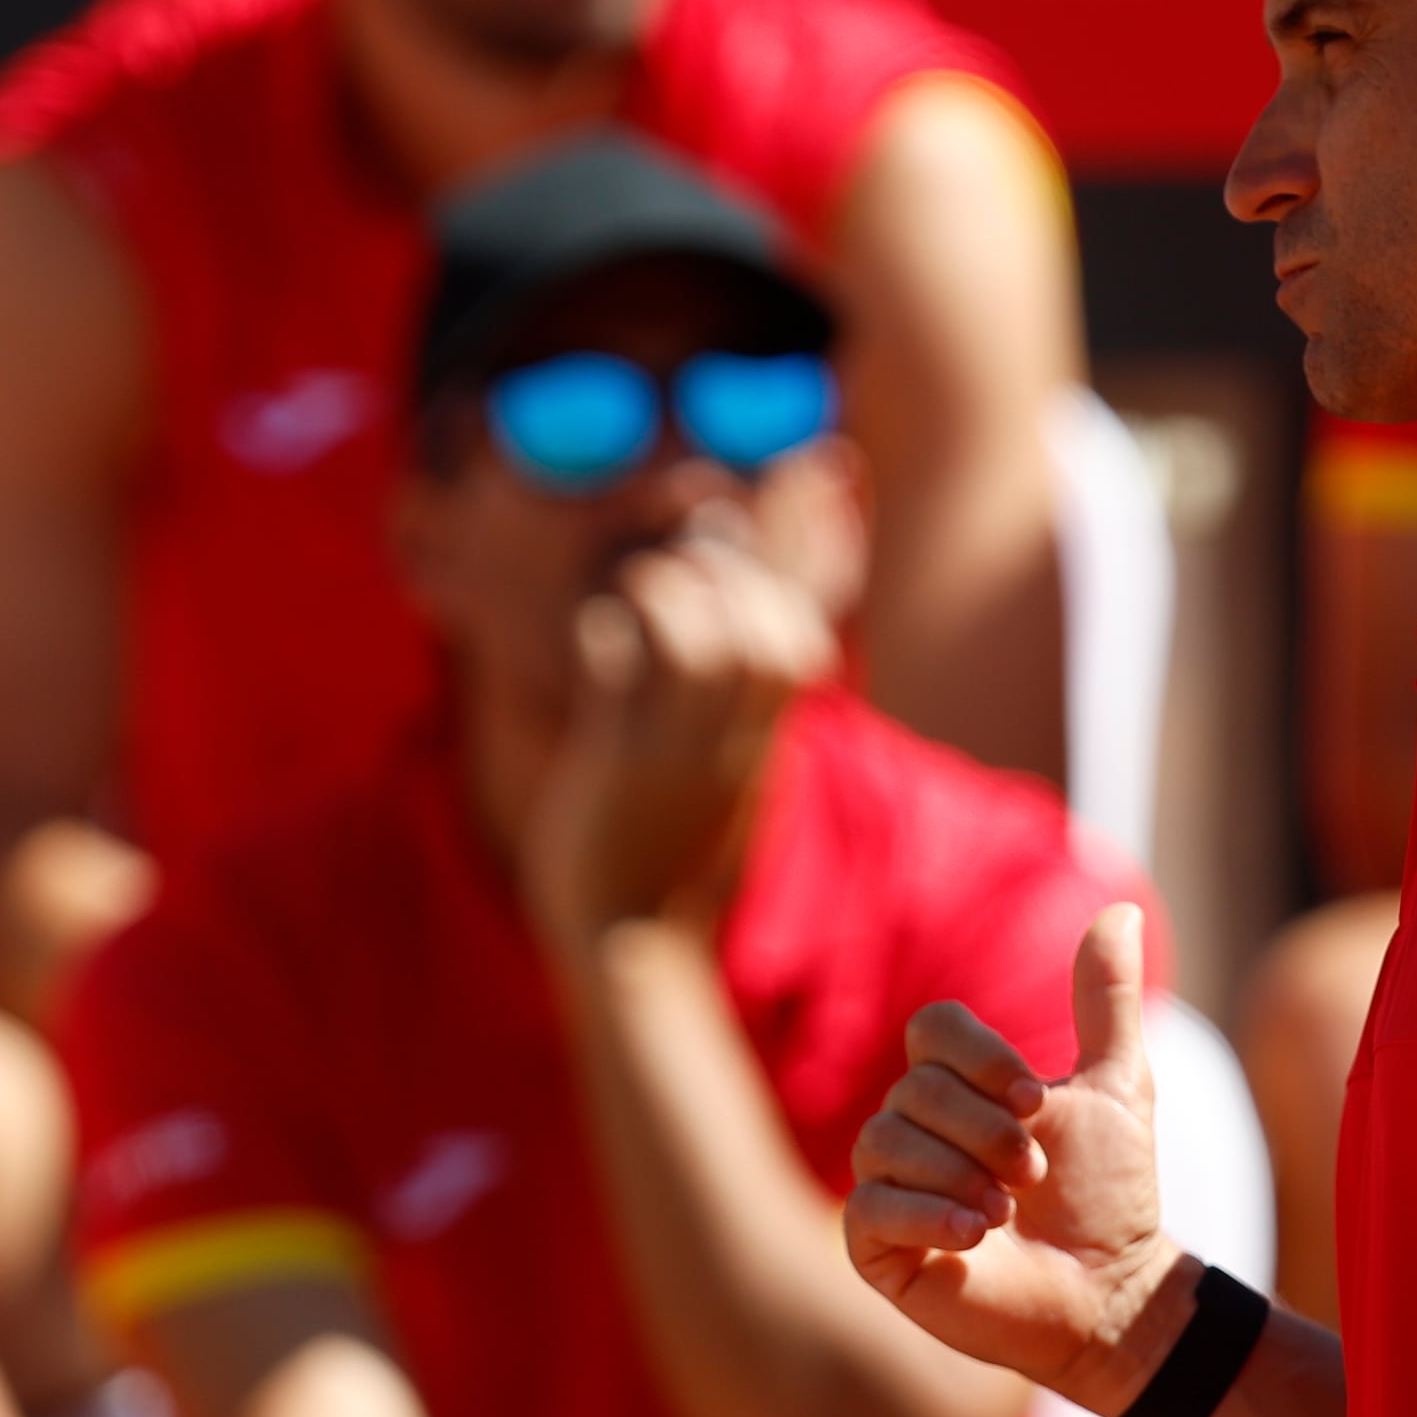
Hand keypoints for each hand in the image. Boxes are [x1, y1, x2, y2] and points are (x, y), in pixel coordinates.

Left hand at [519, 526, 834, 945]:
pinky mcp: (618, 766)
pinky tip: (597, 637)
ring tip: (639, 598)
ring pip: (705, 640)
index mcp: (770, 742)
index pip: (808, 628)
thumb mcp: (726, 781)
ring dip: (668, 593)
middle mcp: (736, 744)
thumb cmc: (669, 862)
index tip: (819, 467)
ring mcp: (679, 755)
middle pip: (777, 630)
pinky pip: (619, 668)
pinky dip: (606, 629)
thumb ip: (742, 716)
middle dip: (739, 568)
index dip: (814, 544)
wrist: (633, 949)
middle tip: (689, 566)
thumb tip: (752, 660)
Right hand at [841, 904, 1178, 1409]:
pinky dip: (926, 1215)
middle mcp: (913, 1129)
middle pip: (914, 1089)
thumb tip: (1120, 907)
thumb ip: (1106, 1002)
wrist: (1112, 1291)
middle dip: (986, 1131)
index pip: (932, 1029)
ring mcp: (888, 1187)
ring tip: (1006, 1213)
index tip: (1036, 1101)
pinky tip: (974, 1236)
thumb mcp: (1118, 1087)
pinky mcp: (875, 1247)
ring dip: (960, 1175)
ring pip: (886, 1144)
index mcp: (958, 1085)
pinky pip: (870, 1208)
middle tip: (1033, 1175)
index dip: (979, 1057)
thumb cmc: (1111, 1195)